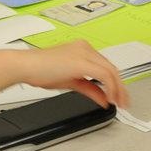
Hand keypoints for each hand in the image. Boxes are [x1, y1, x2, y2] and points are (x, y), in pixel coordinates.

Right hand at [13, 40, 129, 109]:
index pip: (106, 66)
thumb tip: (104, 98)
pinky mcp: (82, 61)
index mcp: (82, 49)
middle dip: (120, 87)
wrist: (26, 66)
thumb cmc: (41, 71)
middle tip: (124, 102)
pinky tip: (109, 98)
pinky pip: (103, 74)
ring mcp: (84, 53)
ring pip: (110, 71)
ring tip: (119, 103)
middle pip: (111, 68)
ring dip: (117, 89)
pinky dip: (109, 87)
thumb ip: (89, 88)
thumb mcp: (71, 81)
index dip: (115, 83)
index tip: (118, 96)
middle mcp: (85, 48)